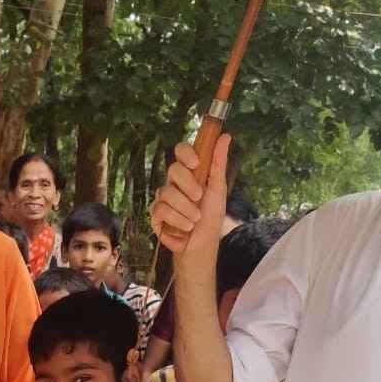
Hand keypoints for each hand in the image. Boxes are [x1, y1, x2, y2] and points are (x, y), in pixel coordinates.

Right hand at [150, 135, 229, 258]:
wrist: (202, 245)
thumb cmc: (211, 218)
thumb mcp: (218, 189)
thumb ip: (218, 163)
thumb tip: (225, 136)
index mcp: (189, 173)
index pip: (180, 152)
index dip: (185, 153)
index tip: (196, 163)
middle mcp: (174, 183)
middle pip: (173, 170)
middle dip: (188, 185)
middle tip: (199, 198)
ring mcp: (163, 199)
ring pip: (167, 192)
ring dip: (185, 209)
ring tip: (195, 220)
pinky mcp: (155, 215)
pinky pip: (161, 210)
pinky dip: (177, 220)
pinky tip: (185, 228)